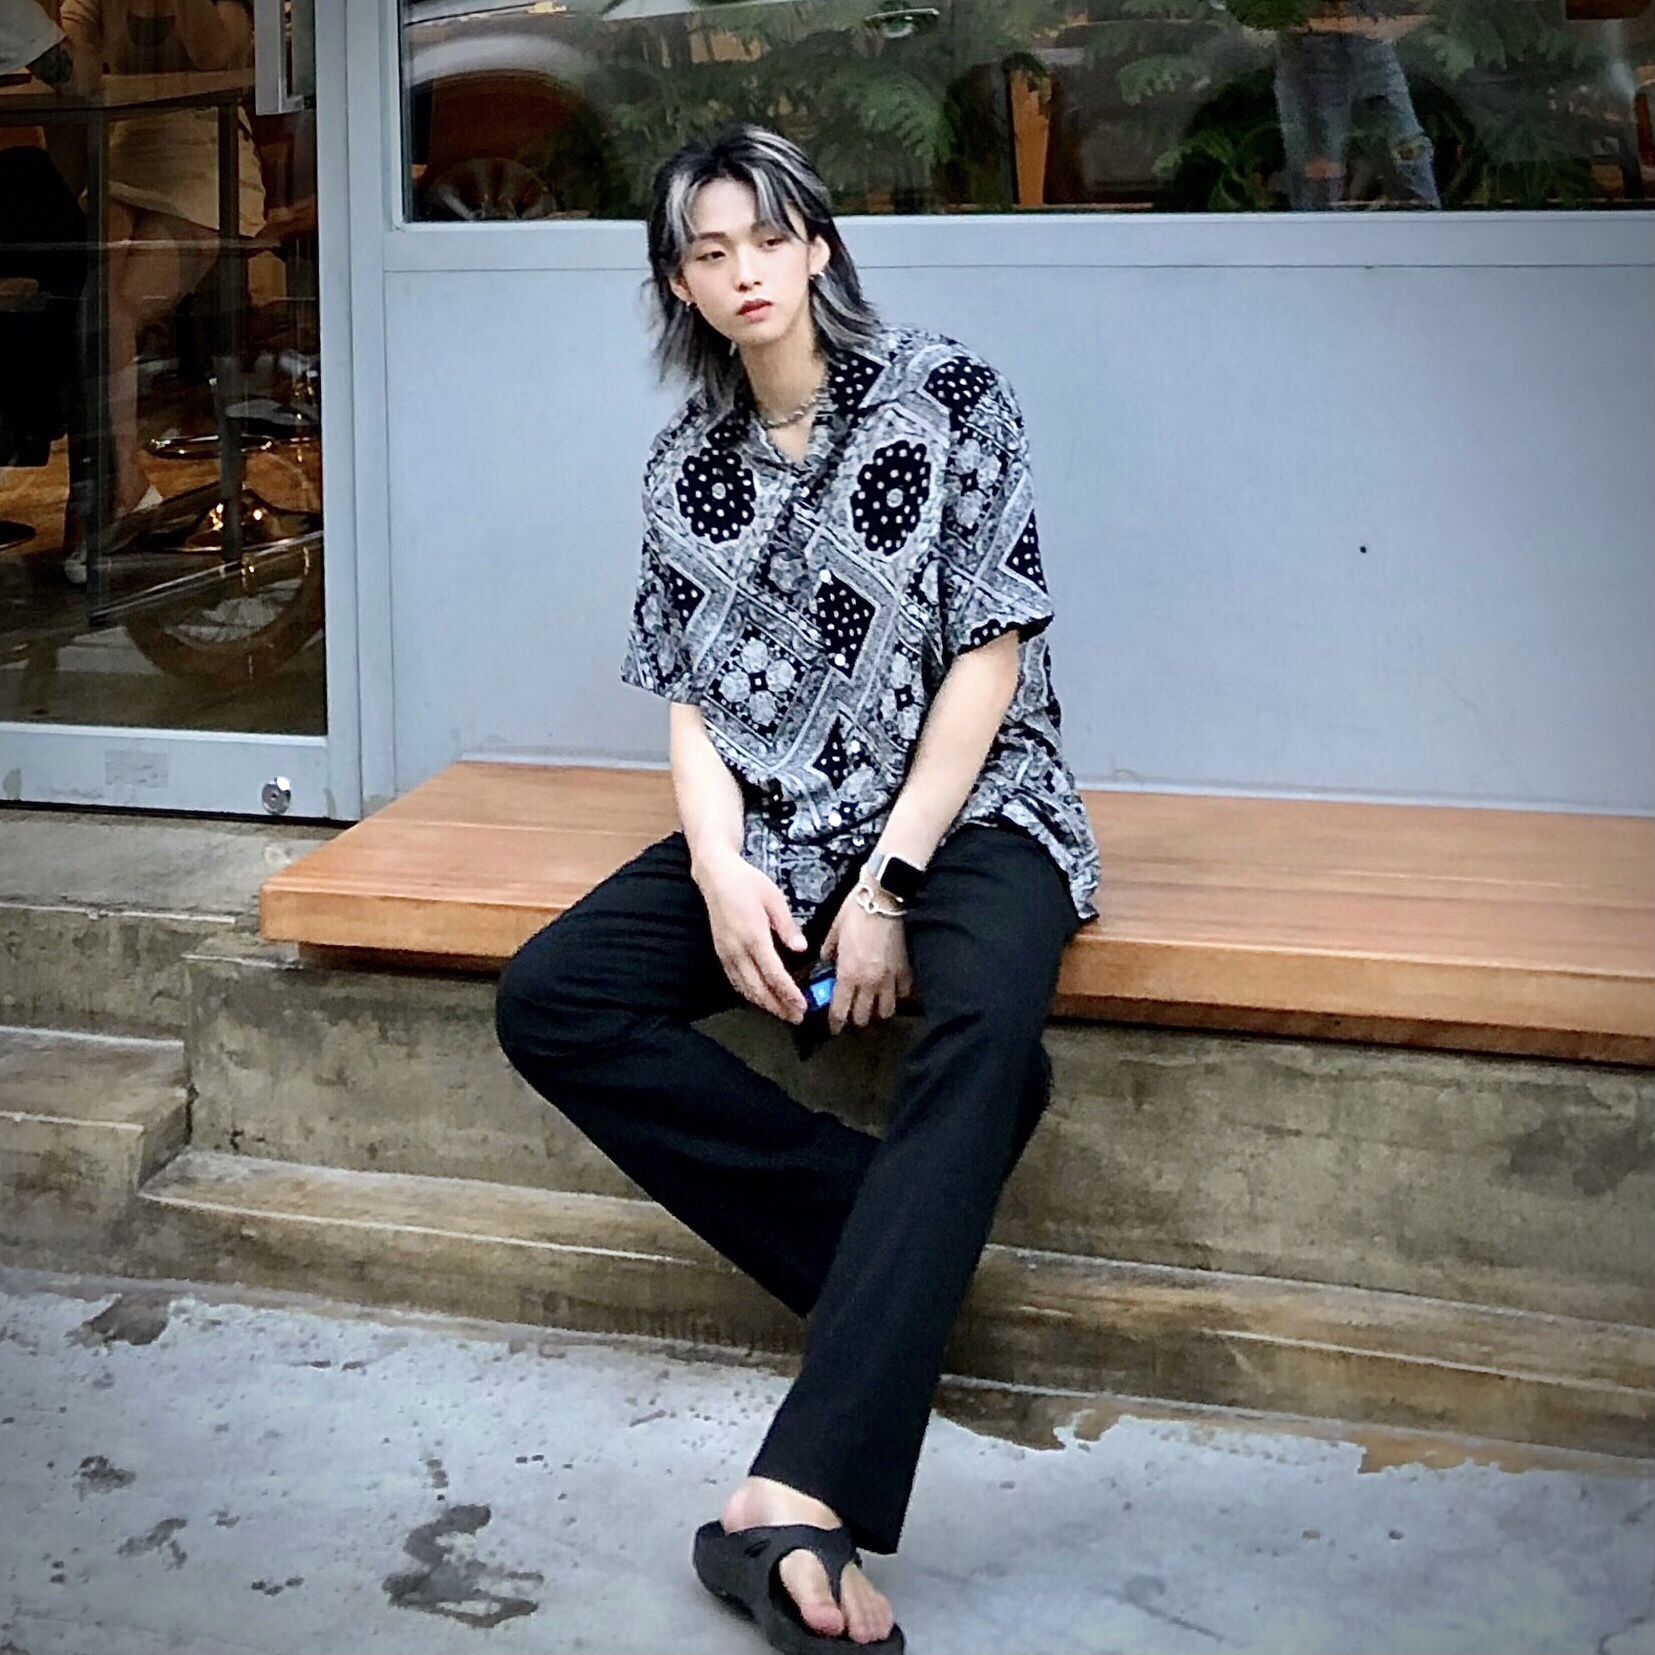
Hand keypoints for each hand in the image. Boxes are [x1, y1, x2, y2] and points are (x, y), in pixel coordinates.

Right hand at [693, 846, 807, 1023]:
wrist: (715, 875)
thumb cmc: (748, 882)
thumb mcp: (774, 898)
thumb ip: (787, 926)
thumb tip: (801, 949)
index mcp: (754, 937)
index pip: (774, 974)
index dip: (789, 994)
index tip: (802, 1007)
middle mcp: (738, 950)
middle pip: (759, 988)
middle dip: (778, 1006)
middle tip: (796, 1017)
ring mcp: (726, 953)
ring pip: (745, 988)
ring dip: (764, 1004)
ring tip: (782, 1013)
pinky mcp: (719, 953)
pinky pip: (734, 981)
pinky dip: (748, 994)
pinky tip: (759, 998)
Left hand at [820, 894, 912, 1033]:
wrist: (886, 896)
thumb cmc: (857, 910)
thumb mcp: (834, 930)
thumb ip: (829, 951)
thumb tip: (827, 961)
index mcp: (848, 974)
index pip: (840, 1011)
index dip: (835, 1024)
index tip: (834, 1028)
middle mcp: (870, 982)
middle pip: (864, 1017)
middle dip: (856, 1020)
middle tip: (852, 1014)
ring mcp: (891, 978)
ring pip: (886, 1011)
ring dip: (878, 1011)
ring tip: (874, 1005)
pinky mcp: (907, 970)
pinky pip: (904, 994)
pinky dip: (898, 997)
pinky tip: (893, 991)